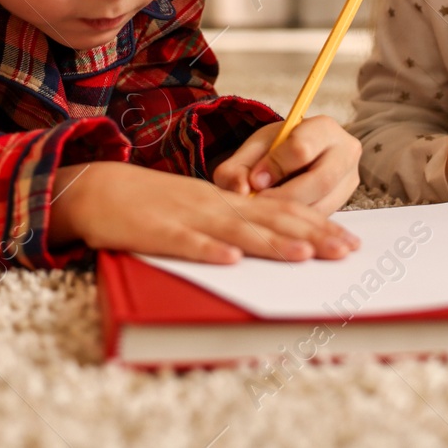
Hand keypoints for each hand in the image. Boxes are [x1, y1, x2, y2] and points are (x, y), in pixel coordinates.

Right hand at [51, 161, 360, 263]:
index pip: (281, 209)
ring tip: (304, 255)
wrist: (97, 188)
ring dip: (272, 243)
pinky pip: (186, 243)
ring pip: (236, 230)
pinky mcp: (157, 231)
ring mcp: (187, 217)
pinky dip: (209, 251)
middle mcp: (215, 205)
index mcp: (226, 200)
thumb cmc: (152, 203)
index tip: (350, 239)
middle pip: (270, 219)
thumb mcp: (200, 207)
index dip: (317, 223)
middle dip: (312, 236)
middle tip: (347, 251)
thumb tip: (273, 242)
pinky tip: (230, 260)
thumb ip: (233, 221)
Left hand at [213, 116, 360, 215]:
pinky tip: (280, 223)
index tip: (255, 180)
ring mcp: (349, 180)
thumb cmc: (276, 150)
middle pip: (320, 181)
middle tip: (259, 204)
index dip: (275, 166)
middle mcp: (346, 152)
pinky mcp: (345, 202)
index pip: (302, 148)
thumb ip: (238, 167)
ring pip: (324, 205)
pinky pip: (323, 219)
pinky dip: (298, 225)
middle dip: (285, 196)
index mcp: (324, 128)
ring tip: (266, 214)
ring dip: (291, 215)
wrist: (296, 156)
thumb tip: (241, 190)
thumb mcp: (254, 150)